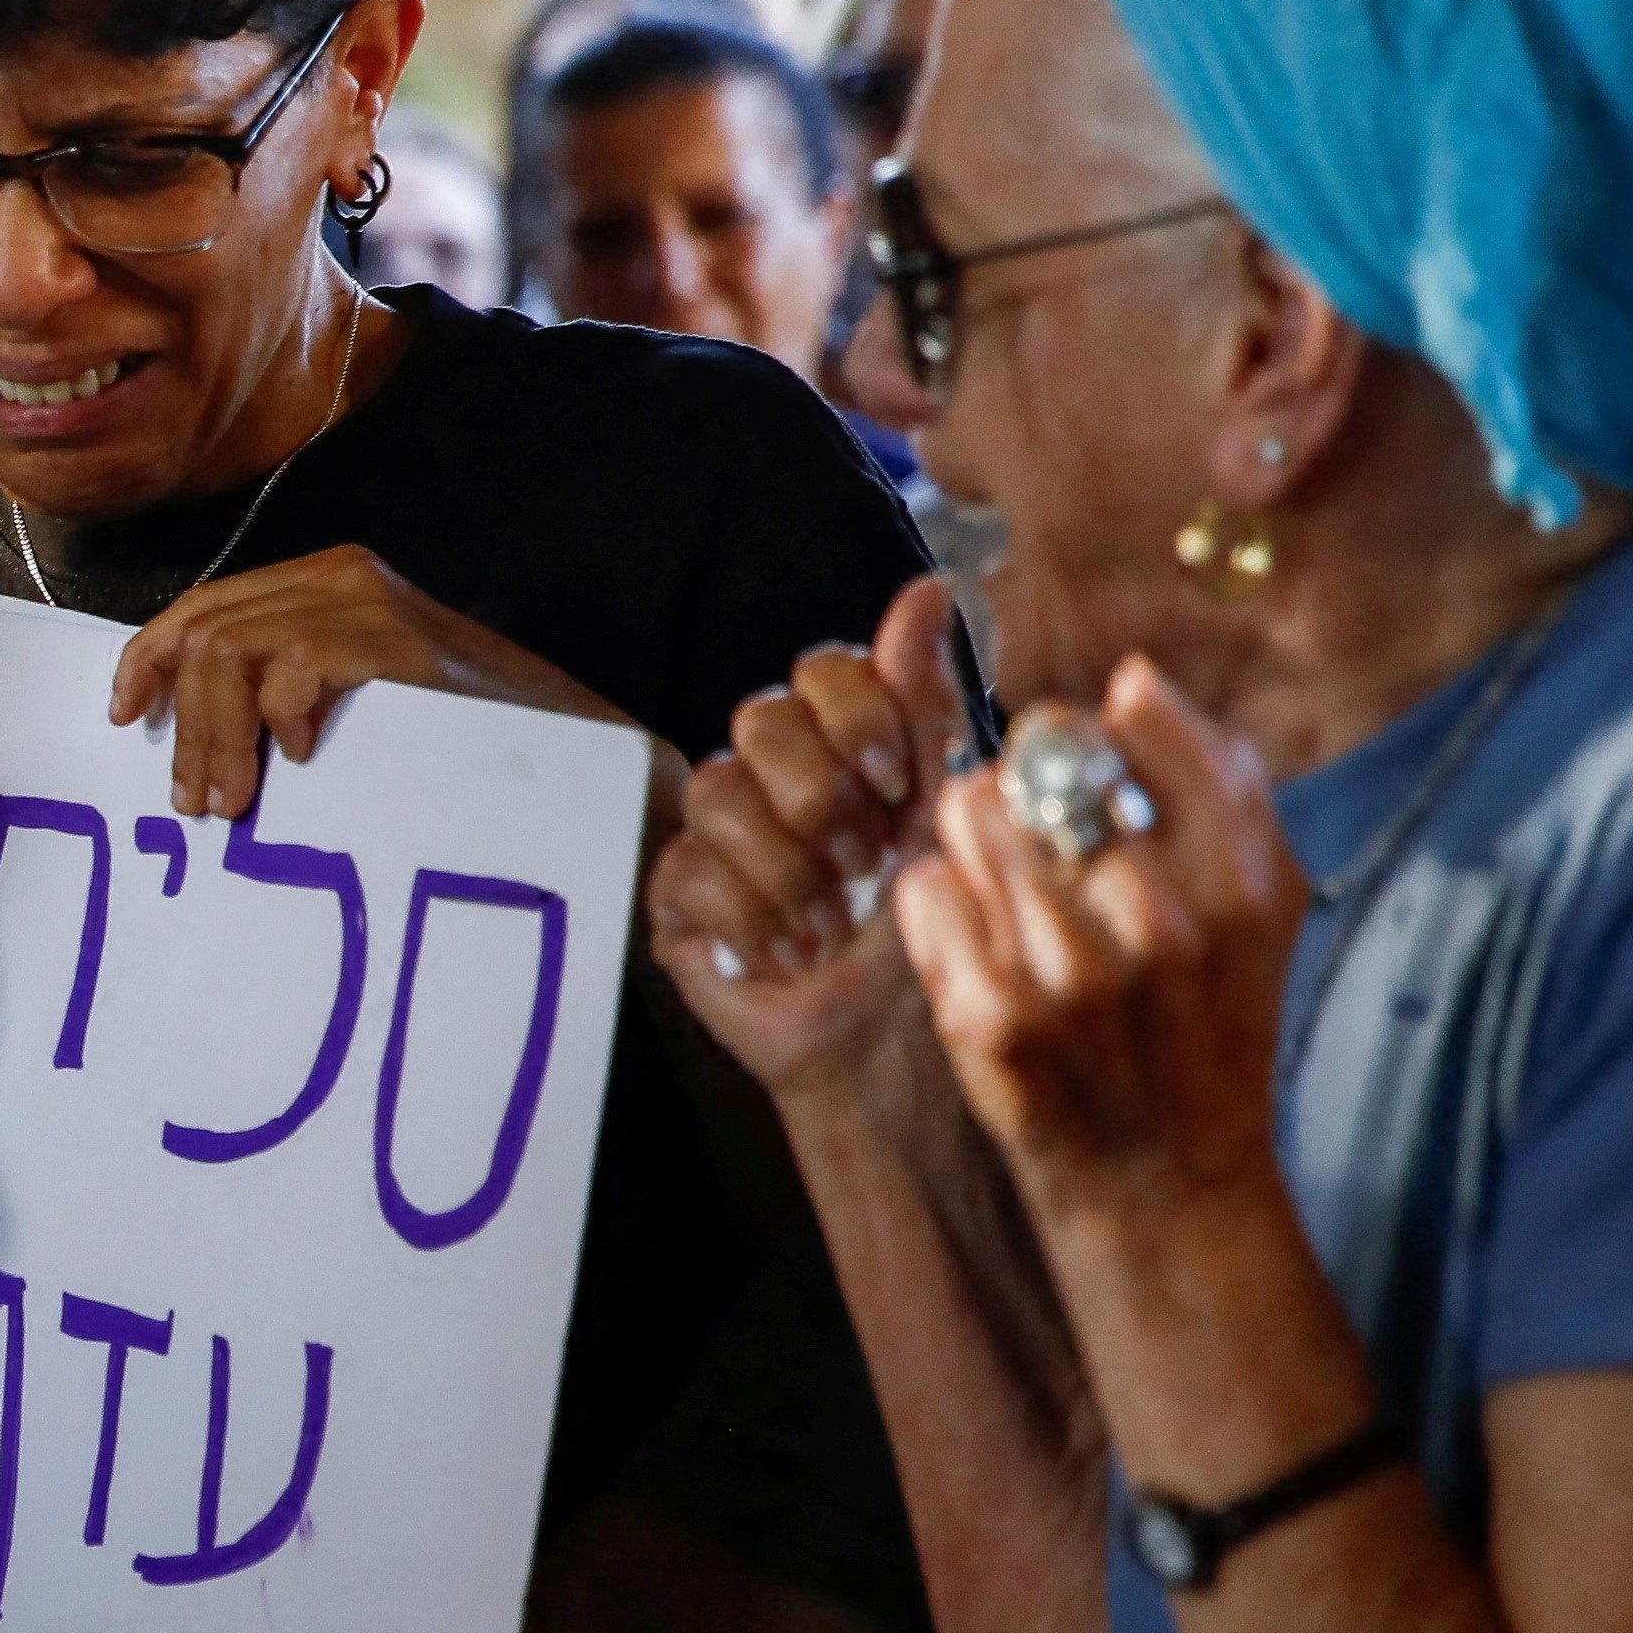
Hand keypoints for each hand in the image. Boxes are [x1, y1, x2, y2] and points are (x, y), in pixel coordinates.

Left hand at [107, 541, 648, 825]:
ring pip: (232, 653)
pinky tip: (300, 757)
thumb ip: (281, 684)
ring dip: (217, 736)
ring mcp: (370, 605)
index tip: (126, 718)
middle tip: (196, 803)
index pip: (202, 607)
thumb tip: (190, 727)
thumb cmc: (452, 732)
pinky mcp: (398, 643)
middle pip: (206, 634)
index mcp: (320, 581)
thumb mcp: (351, 694)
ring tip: (231, 800)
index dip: (148, 660)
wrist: (570, 742)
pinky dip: (281, 717)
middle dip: (184, 726)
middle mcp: (339, 577)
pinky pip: (296, 667)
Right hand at [649, 574, 962, 1097]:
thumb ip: (931, 698)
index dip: (857, 717)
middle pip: (761, 716)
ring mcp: (722, 836)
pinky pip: (690, 868)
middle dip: (822, 797)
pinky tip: (786, 955)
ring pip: (719, 788)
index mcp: (850, 746)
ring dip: (791, 870)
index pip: (822, 669)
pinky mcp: (681, 895)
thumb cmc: (937, 937)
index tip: (897, 782)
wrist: (894, 1047)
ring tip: (829, 924)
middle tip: (861, 862)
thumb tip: (931, 586)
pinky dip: (753, 920)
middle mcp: (780, 778)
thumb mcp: (951, 806)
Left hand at [890, 658, 1298, 1223]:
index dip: (1096, 725)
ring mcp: (1070, 972)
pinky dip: (938, 903)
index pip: (1136, 725)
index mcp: (1243, 883)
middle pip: (1038, 760)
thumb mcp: (1262, 905)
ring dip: (977, 837)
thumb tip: (1136, 680)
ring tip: (1009, 888)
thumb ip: (1220, 783)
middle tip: (1040, 833)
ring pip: (970, 814)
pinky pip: (924, 886)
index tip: (1093, 755)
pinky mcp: (988, 1014)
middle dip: (1027, 784)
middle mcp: (1162, 923)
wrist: (1162, 1174)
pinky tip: (977, 941)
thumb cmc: (1205, 1020)